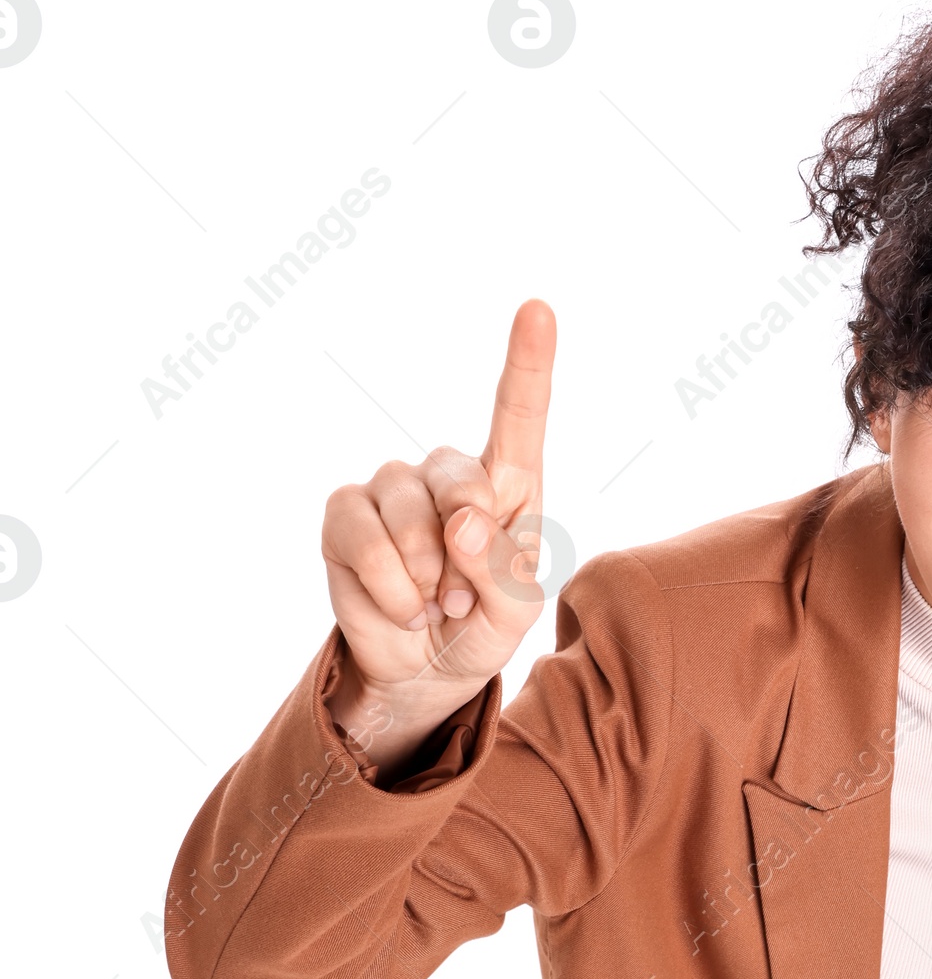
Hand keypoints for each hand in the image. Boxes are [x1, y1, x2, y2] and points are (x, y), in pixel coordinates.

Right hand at [320, 299, 554, 765]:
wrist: (425, 670)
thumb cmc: (481, 625)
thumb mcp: (514, 610)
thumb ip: (503, 569)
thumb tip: (462, 522)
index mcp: (508, 483)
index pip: (519, 414)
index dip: (528, 362)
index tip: (539, 308)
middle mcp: (448, 473)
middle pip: (459, 481)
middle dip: (466, 548)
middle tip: (465, 596)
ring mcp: (391, 488)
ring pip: (406, 516)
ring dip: (426, 579)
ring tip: (436, 606)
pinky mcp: (345, 514)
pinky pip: (362, 538)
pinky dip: (391, 589)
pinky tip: (404, 608)